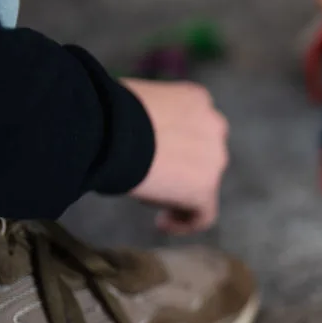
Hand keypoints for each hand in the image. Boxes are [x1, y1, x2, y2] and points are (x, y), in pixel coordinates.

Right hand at [122, 79, 229, 234]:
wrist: (110, 130)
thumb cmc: (107, 109)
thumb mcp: (133, 99)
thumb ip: (146, 115)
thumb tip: (128, 128)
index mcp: (196, 99)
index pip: (196, 125)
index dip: (178, 142)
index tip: (155, 153)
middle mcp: (214, 125)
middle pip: (203, 154)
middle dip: (181, 167)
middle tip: (151, 176)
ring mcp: (214, 158)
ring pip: (203, 183)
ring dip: (179, 191)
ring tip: (147, 195)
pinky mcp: (205, 189)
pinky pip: (204, 214)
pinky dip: (185, 221)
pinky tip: (162, 224)